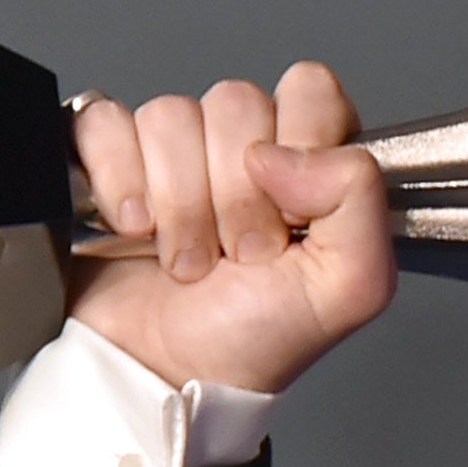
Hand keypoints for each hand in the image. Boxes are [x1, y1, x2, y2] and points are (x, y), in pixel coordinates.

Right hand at [66, 63, 396, 393]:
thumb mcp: (350, 287)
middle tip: (237, 252)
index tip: (289, 216)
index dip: (296, 148)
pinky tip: (135, 228)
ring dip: (178, 203)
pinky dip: (117, 180)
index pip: (310, 91)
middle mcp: (248, 148)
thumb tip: (287, 151)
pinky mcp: (112, 157)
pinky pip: (106, 121)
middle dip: (233, 193)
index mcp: (313, 163)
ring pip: (170, 114)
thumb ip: (361, 200)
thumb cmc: (255, 340)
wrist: (165, 375)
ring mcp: (177, 151)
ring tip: (190, 258)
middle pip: (235, 101)